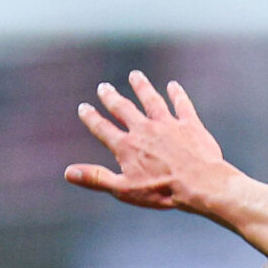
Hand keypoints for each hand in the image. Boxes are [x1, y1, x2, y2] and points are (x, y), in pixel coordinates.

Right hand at [65, 72, 236, 213]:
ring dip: (142, 87)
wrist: (199, 183)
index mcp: (127, 146)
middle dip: (112, 98)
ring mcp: (167, 124)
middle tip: (104, 87)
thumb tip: (68, 173)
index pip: (103, 129)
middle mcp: (144, 129)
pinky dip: (177, 94)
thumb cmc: (162, 191)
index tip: (84, 108)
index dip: (92, 118)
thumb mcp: (124, 189)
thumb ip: (97, 179)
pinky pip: (182, 105)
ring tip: (135, 76)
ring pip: (151, 100)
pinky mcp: (189, 125)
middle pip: (124, 109)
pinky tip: (173, 85)